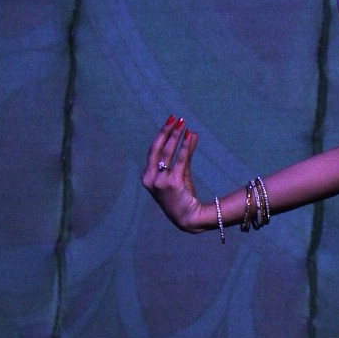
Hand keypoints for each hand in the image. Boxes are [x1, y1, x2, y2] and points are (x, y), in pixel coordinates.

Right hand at [141, 117, 207, 232]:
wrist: (188, 218)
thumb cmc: (182, 197)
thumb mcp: (181, 174)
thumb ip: (185, 154)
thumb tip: (191, 133)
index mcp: (147, 176)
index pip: (153, 151)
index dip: (161, 134)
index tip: (170, 121)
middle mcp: (150, 178)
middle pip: (157, 149)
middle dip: (167, 132)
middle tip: (176, 119)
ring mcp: (159, 182)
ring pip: (168, 153)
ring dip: (176, 137)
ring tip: (183, 125)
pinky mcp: (172, 184)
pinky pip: (180, 161)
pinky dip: (185, 148)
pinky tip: (190, 137)